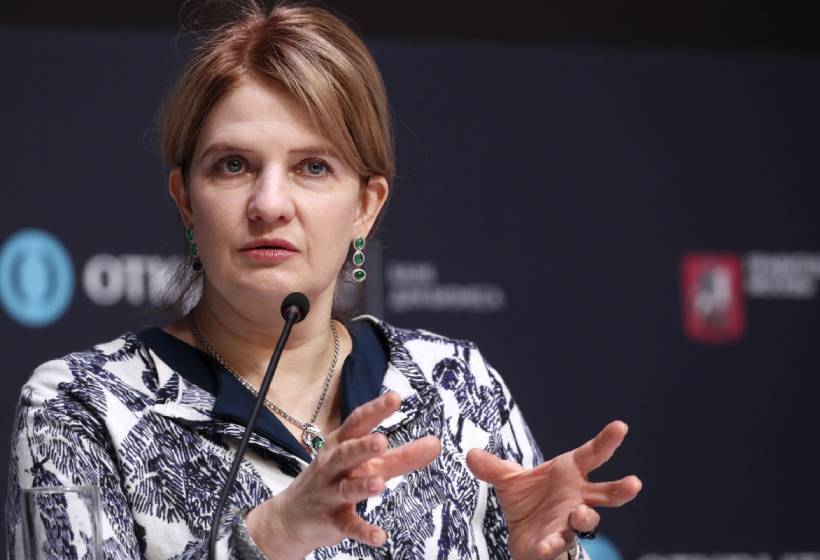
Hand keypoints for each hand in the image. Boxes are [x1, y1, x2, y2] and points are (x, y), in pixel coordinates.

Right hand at [247, 391, 440, 558]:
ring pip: (347, 488)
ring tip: (379, 483)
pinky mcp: (331, 520)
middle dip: (362, 447)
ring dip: (362, 485)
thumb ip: (402, 456)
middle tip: (381, 441)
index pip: (358, 423)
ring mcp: (330, 493)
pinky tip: (380, 537)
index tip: (396, 397)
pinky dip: (363, 531)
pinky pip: (348, 525)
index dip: (375, 410)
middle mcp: (333, 465)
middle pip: (347, 453)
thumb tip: (436, 444)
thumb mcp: (367, 464)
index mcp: (341, 444)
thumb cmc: (336, 479)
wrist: (292, 516)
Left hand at [466, 421, 641, 559]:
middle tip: (634, 483)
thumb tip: (470, 454)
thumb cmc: (527, 500)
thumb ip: (492, 468)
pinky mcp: (559, 543)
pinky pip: (559, 544)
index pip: (592, 454)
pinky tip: (546, 545)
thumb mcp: (507, 480)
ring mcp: (571, 521)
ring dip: (587, 518)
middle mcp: (578, 497)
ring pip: (588, 521)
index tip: (620, 426)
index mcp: (570, 473)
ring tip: (581, 514)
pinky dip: (553, 544)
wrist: (521, 535)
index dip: (606, 441)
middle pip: (607, 493)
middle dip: (621, 489)